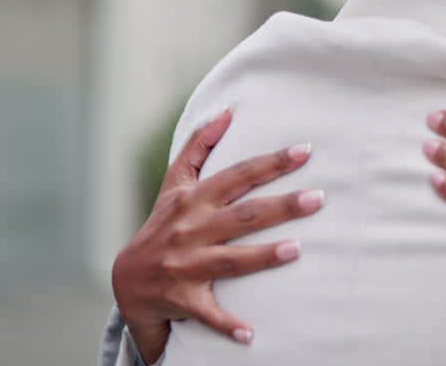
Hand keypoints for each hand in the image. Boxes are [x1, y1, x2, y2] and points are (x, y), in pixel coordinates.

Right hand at [112, 111, 323, 363]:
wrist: (128, 280)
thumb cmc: (162, 225)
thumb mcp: (175, 184)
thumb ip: (199, 146)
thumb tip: (226, 112)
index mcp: (192, 199)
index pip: (238, 176)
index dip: (271, 162)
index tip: (305, 151)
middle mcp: (190, 229)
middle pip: (242, 215)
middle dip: (281, 206)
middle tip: (318, 198)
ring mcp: (185, 265)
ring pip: (230, 260)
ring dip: (263, 257)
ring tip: (297, 250)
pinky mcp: (183, 298)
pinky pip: (208, 313)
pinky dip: (227, 324)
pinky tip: (251, 334)